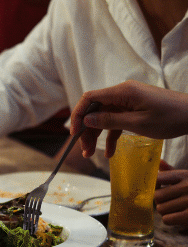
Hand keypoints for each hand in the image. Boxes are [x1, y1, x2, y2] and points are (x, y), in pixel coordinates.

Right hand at [73, 81, 187, 157]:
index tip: (74, 133)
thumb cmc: (170, 118)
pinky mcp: (134, 109)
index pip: (90, 98)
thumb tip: (87, 120)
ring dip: (96, 135)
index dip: (78, 115)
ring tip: (91, 154)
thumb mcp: (138, 123)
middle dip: (87, 130)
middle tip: (84, 150)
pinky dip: (111, 136)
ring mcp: (128, 101)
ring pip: (103, 117)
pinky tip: (110, 153)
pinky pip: (116, 121)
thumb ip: (110, 121)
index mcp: (122, 92)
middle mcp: (122, 94)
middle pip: (95, 110)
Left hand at [155, 162, 187, 226]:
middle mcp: (187, 187)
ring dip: (165, 211)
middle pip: (156, 196)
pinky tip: (178, 216)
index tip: (158, 188)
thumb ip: (171, 172)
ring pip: (160, 209)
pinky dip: (170, 219)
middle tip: (169, 201)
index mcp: (185, 175)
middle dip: (160, 201)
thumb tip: (159, 161)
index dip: (153, 185)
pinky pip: (167, 219)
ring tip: (176, 209)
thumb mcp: (187, 178)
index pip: (157, 179)